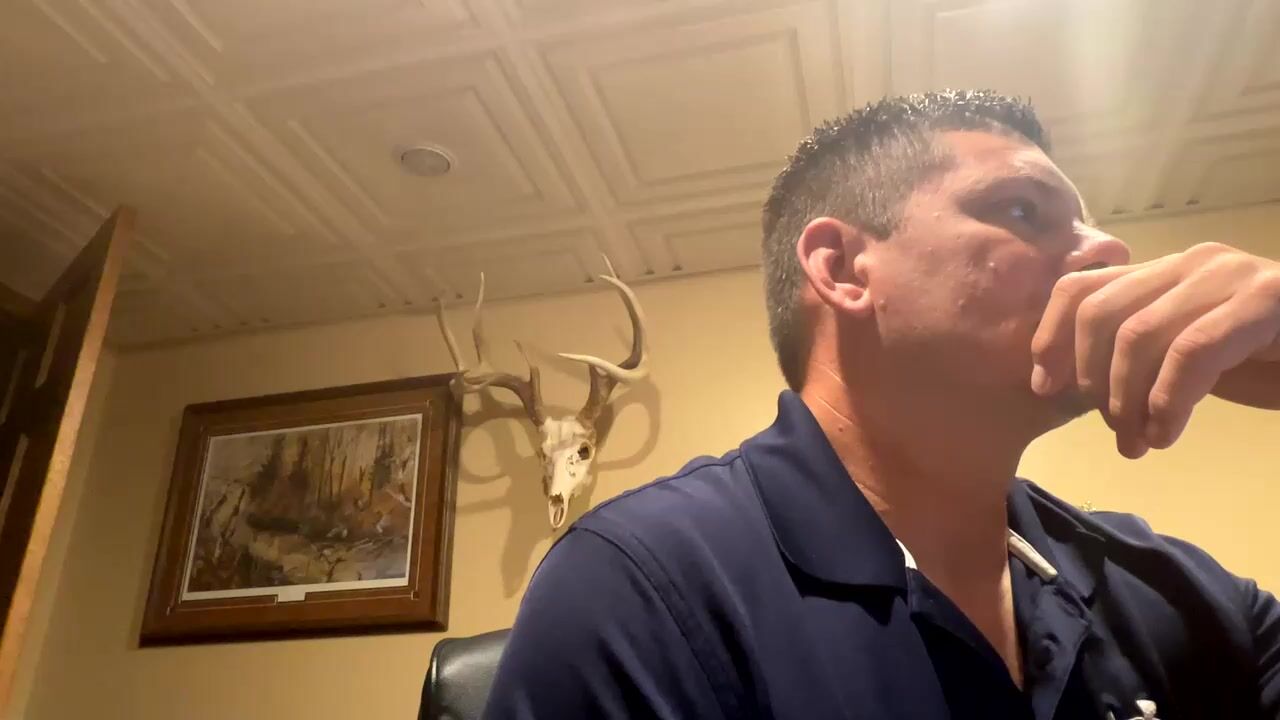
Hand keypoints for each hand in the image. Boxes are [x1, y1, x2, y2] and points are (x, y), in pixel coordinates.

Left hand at [1031, 242, 1279, 458]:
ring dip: (1127, 400)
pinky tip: (1168, 433)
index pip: (1080, 288)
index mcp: (1165, 271)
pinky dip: (1168, 400)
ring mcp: (1230, 275)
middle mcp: (1192, 262)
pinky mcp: (1266, 300)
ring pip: (1140, 334)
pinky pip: (1191, 351)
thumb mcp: (1186, 356)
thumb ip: (1137, 355)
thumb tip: (1068, 383)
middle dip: (1092, 380)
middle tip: (1112, 430)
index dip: (1049, 337)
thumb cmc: (1270, 359)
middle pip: (1100, 313)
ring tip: (1139, 441)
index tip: (1043, 387)